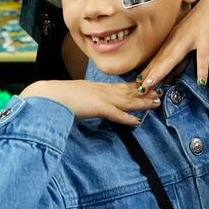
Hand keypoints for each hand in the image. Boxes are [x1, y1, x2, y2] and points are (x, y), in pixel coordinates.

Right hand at [21, 79, 161, 124]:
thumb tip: (87, 105)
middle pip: (128, 92)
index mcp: (95, 87)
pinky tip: (138, 122)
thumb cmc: (56, 97)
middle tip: (160, 93)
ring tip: (156, 104)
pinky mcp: (99, 107)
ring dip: (142, 103)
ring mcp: (101, 98)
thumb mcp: (74, 96)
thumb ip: (84, 99)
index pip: (119, 87)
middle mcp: (101, 90)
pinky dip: (128, 118)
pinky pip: (117, 114)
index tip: (145, 87)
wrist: (48, 95)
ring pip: (127, 101)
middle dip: (144, 93)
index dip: (134, 87)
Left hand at [138, 0, 208, 87]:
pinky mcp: (206, 34)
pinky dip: (202, 67)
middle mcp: (178, 36)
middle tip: (139, 88)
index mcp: (174, 36)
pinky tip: (201, 81)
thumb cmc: (205, 17)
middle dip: (150, 73)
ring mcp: (191, 35)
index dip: (148, 69)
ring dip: (163, 69)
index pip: (158, 56)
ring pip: (174, 55)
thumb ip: (181, 44)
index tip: (137, 82)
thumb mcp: (189, 31)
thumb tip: (173, 59)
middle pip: (162, 57)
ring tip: (153, 83)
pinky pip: (203, 54)